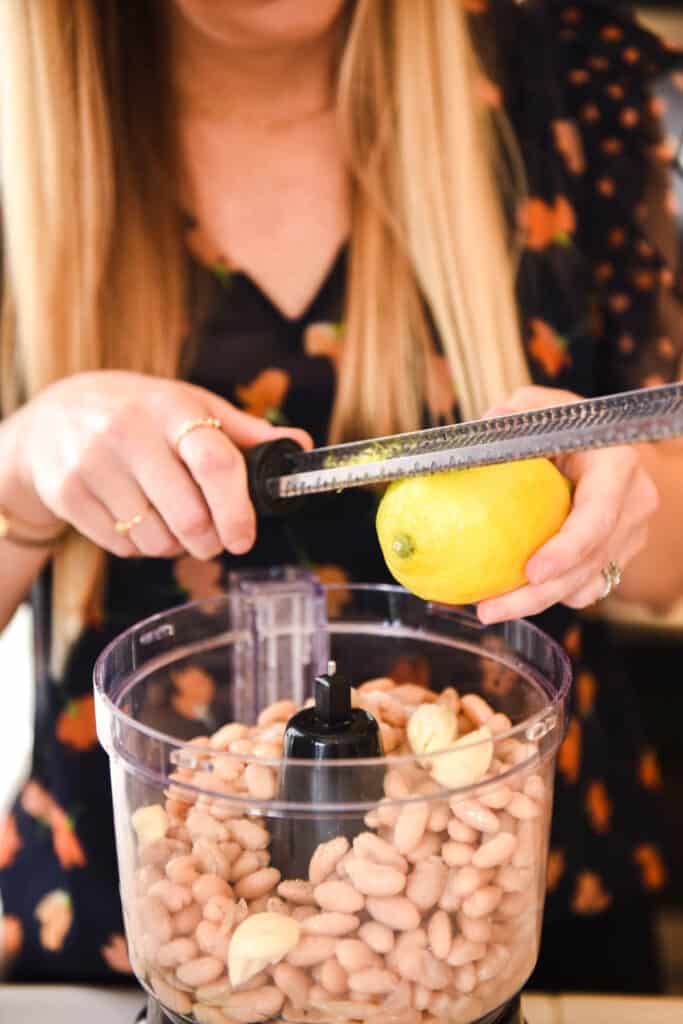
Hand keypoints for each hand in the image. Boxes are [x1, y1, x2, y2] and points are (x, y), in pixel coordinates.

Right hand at [16, 371, 310, 559]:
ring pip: (156, 541)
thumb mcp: (190, 406)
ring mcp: (94, 465)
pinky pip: (124, 548)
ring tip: (172, 524)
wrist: (54, 417)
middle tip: (215, 540)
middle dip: (210, 542)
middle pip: (189, 517)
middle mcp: (129, 433)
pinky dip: (141, 547)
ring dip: (175, 547)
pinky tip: (137, 520)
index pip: (215, 463)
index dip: (238, 510)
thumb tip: (300, 445)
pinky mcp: (68, 494)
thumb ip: (243, 431)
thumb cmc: (140, 414)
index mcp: (171, 408)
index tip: (245, 537)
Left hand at [476, 386, 658, 622]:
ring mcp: (630, 534)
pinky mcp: (617, 555)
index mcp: (617, 465)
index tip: (532, 572)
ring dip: (537, 603)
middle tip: (491, 608)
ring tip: (489, 609)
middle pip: (590, 562)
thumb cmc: (561, 424)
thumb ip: (515, 415)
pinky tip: (510, 598)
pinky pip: (585, 587)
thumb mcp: (538, 408)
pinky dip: (550, 597)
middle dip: (540, 594)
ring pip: (586, 583)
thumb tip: (486, 424)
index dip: (569, 548)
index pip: (599, 515)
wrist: (594, 445)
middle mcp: (633, 503)